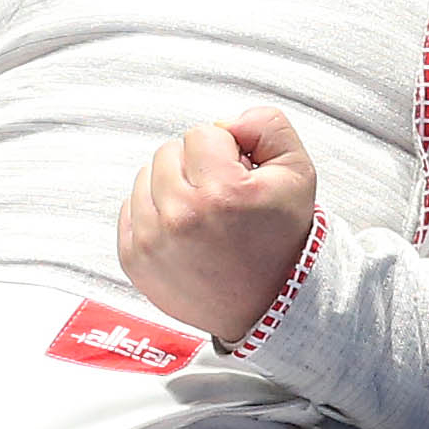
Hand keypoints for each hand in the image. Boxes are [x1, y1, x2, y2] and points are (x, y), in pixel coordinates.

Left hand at [117, 108, 320, 344]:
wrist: (267, 307)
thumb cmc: (281, 240)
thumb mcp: (297, 173)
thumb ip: (266, 125)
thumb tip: (226, 121)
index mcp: (221, 193)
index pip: (202, 133)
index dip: (227, 152)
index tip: (240, 181)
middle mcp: (181, 217)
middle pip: (169, 151)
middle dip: (197, 167)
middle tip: (223, 200)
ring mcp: (151, 240)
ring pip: (146, 176)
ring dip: (173, 187)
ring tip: (204, 217)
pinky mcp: (133, 258)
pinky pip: (131, 206)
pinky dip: (155, 212)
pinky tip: (184, 232)